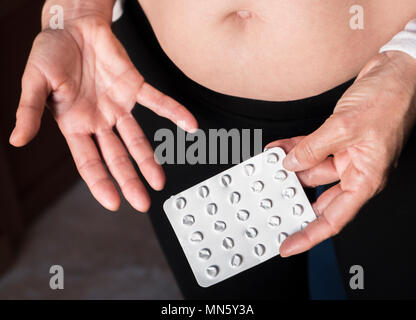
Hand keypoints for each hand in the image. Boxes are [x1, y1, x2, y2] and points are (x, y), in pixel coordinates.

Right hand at [10, 16, 197, 211]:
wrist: (73, 25)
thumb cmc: (51, 51)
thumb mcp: (34, 81)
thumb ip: (29, 111)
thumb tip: (17, 140)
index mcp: (74, 124)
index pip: (88, 161)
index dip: (100, 182)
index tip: (113, 202)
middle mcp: (99, 120)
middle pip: (116, 156)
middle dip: (129, 180)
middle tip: (142, 202)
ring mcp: (118, 106)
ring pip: (137, 138)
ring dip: (149, 159)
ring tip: (159, 181)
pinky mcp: (134, 87)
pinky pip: (157, 101)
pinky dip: (174, 111)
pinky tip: (190, 124)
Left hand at [266, 51, 415, 256]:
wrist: (396, 73)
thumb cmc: (389, 100)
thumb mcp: (344, 127)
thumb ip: (313, 148)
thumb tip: (291, 163)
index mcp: (365, 179)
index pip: (333, 219)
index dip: (309, 235)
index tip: (289, 245)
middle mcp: (355, 171)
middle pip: (319, 197)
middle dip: (294, 197)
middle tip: (270, 204)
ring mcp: (346, 156)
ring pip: (311, 170)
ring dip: (290, 167)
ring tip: (268, 168)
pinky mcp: (339, 140)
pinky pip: (312, 150)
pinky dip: (295, 149)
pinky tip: (279, 149)